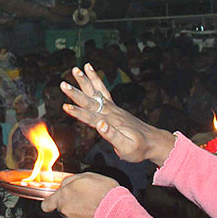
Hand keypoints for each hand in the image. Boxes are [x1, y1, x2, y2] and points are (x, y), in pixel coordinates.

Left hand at [42, 171, 118, 217]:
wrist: (117, 214)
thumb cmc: (105, 194)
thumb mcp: (89, 176)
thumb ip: (72, 180)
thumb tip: (66, 184)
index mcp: (64, 196)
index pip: (47, 204)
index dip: (51, 202)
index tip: (55, 201)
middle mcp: (65, 211)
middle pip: (62, 209)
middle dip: (71, 205)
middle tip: (85, 199)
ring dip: (81, 213)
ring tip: (96, 207)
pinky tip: (98, 216)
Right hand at [60, 64, 175, 165]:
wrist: (153, 141)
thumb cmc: (139, 148)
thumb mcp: (127, 148)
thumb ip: (113, 136)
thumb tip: (100, 125)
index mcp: (111, 123)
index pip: (91, 117)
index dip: (77, 113)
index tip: (65, 107)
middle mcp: (111, 113)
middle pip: (90, 101)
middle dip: (76, 93)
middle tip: (63, 84)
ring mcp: (113, 109)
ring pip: (97, 92)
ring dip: (86, 81)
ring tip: (76, 69)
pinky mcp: (114, 108)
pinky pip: (103, 91)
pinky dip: (96, 81)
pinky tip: (90, 72)